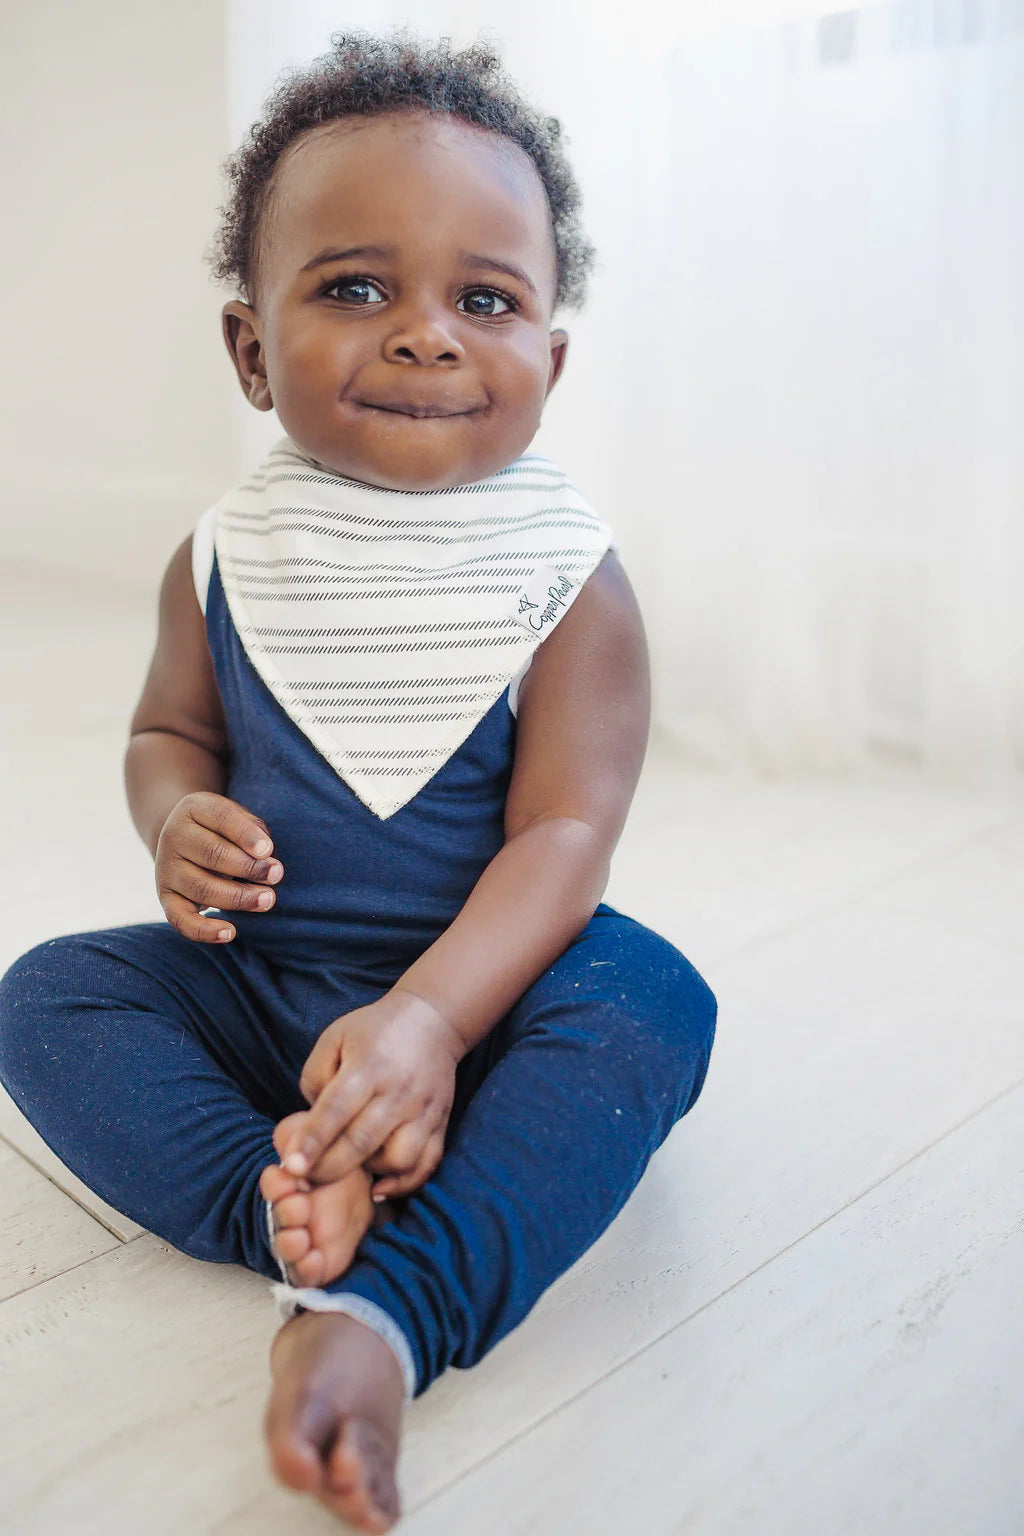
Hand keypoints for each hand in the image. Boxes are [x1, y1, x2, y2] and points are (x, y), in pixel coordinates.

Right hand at [155, 792, 283, 942]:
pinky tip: (230, 933)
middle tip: (276, 874)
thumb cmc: (222, 828)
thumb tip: (265, 853)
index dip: (245, 834)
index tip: (268, 850)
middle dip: (248, 867)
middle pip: (212, 854)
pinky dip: (204, 930)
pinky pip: (180, 919)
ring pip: (202, 888)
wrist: (181, 838)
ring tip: (267, 899)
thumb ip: (252, 828)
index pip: (221, 818)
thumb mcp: (235, 816)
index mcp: (194, 808)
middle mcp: (174, 836)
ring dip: (238, 897)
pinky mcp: (166, 897)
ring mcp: (167, 868)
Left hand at [281, 987, 466, 1198]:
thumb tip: (311, 1122)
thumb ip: (316, 1078)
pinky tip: (379, 1187)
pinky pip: (426, 1164)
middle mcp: (398, 1092)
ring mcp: (423, 1111)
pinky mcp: (440, 1123)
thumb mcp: (335, 1037)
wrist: (432, 1021)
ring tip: (350, 1167)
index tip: (291, 1166)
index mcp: (368, 1066)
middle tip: (304, 1180)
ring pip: (398, 1160)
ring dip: (369, 1173)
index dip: (312, 1141)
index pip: (336, 1110)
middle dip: (328, 1169)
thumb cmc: (374, 1030)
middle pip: (362, 1143)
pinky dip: (404, 1183)